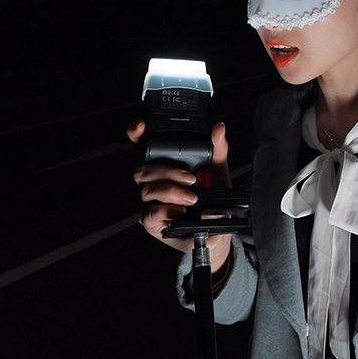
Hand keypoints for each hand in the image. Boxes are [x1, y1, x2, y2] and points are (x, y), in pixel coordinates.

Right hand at [128, 121, 232, 273]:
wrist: (217, 231)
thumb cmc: (214, 202)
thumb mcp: (219, 173)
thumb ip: (218, 150)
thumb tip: (219, 129)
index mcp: (167, 165)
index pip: (145, 146)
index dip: (138, 134)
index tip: (142, 127)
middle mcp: (155, 182)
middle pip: (142, 169)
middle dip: (167, 171)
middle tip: (191, 179)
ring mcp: (151, 201)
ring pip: (146, 190)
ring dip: (171, 192)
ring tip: (192, 198)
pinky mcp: (152, 221)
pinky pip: (149, 212)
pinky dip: (167, 210)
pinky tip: (181, 212)